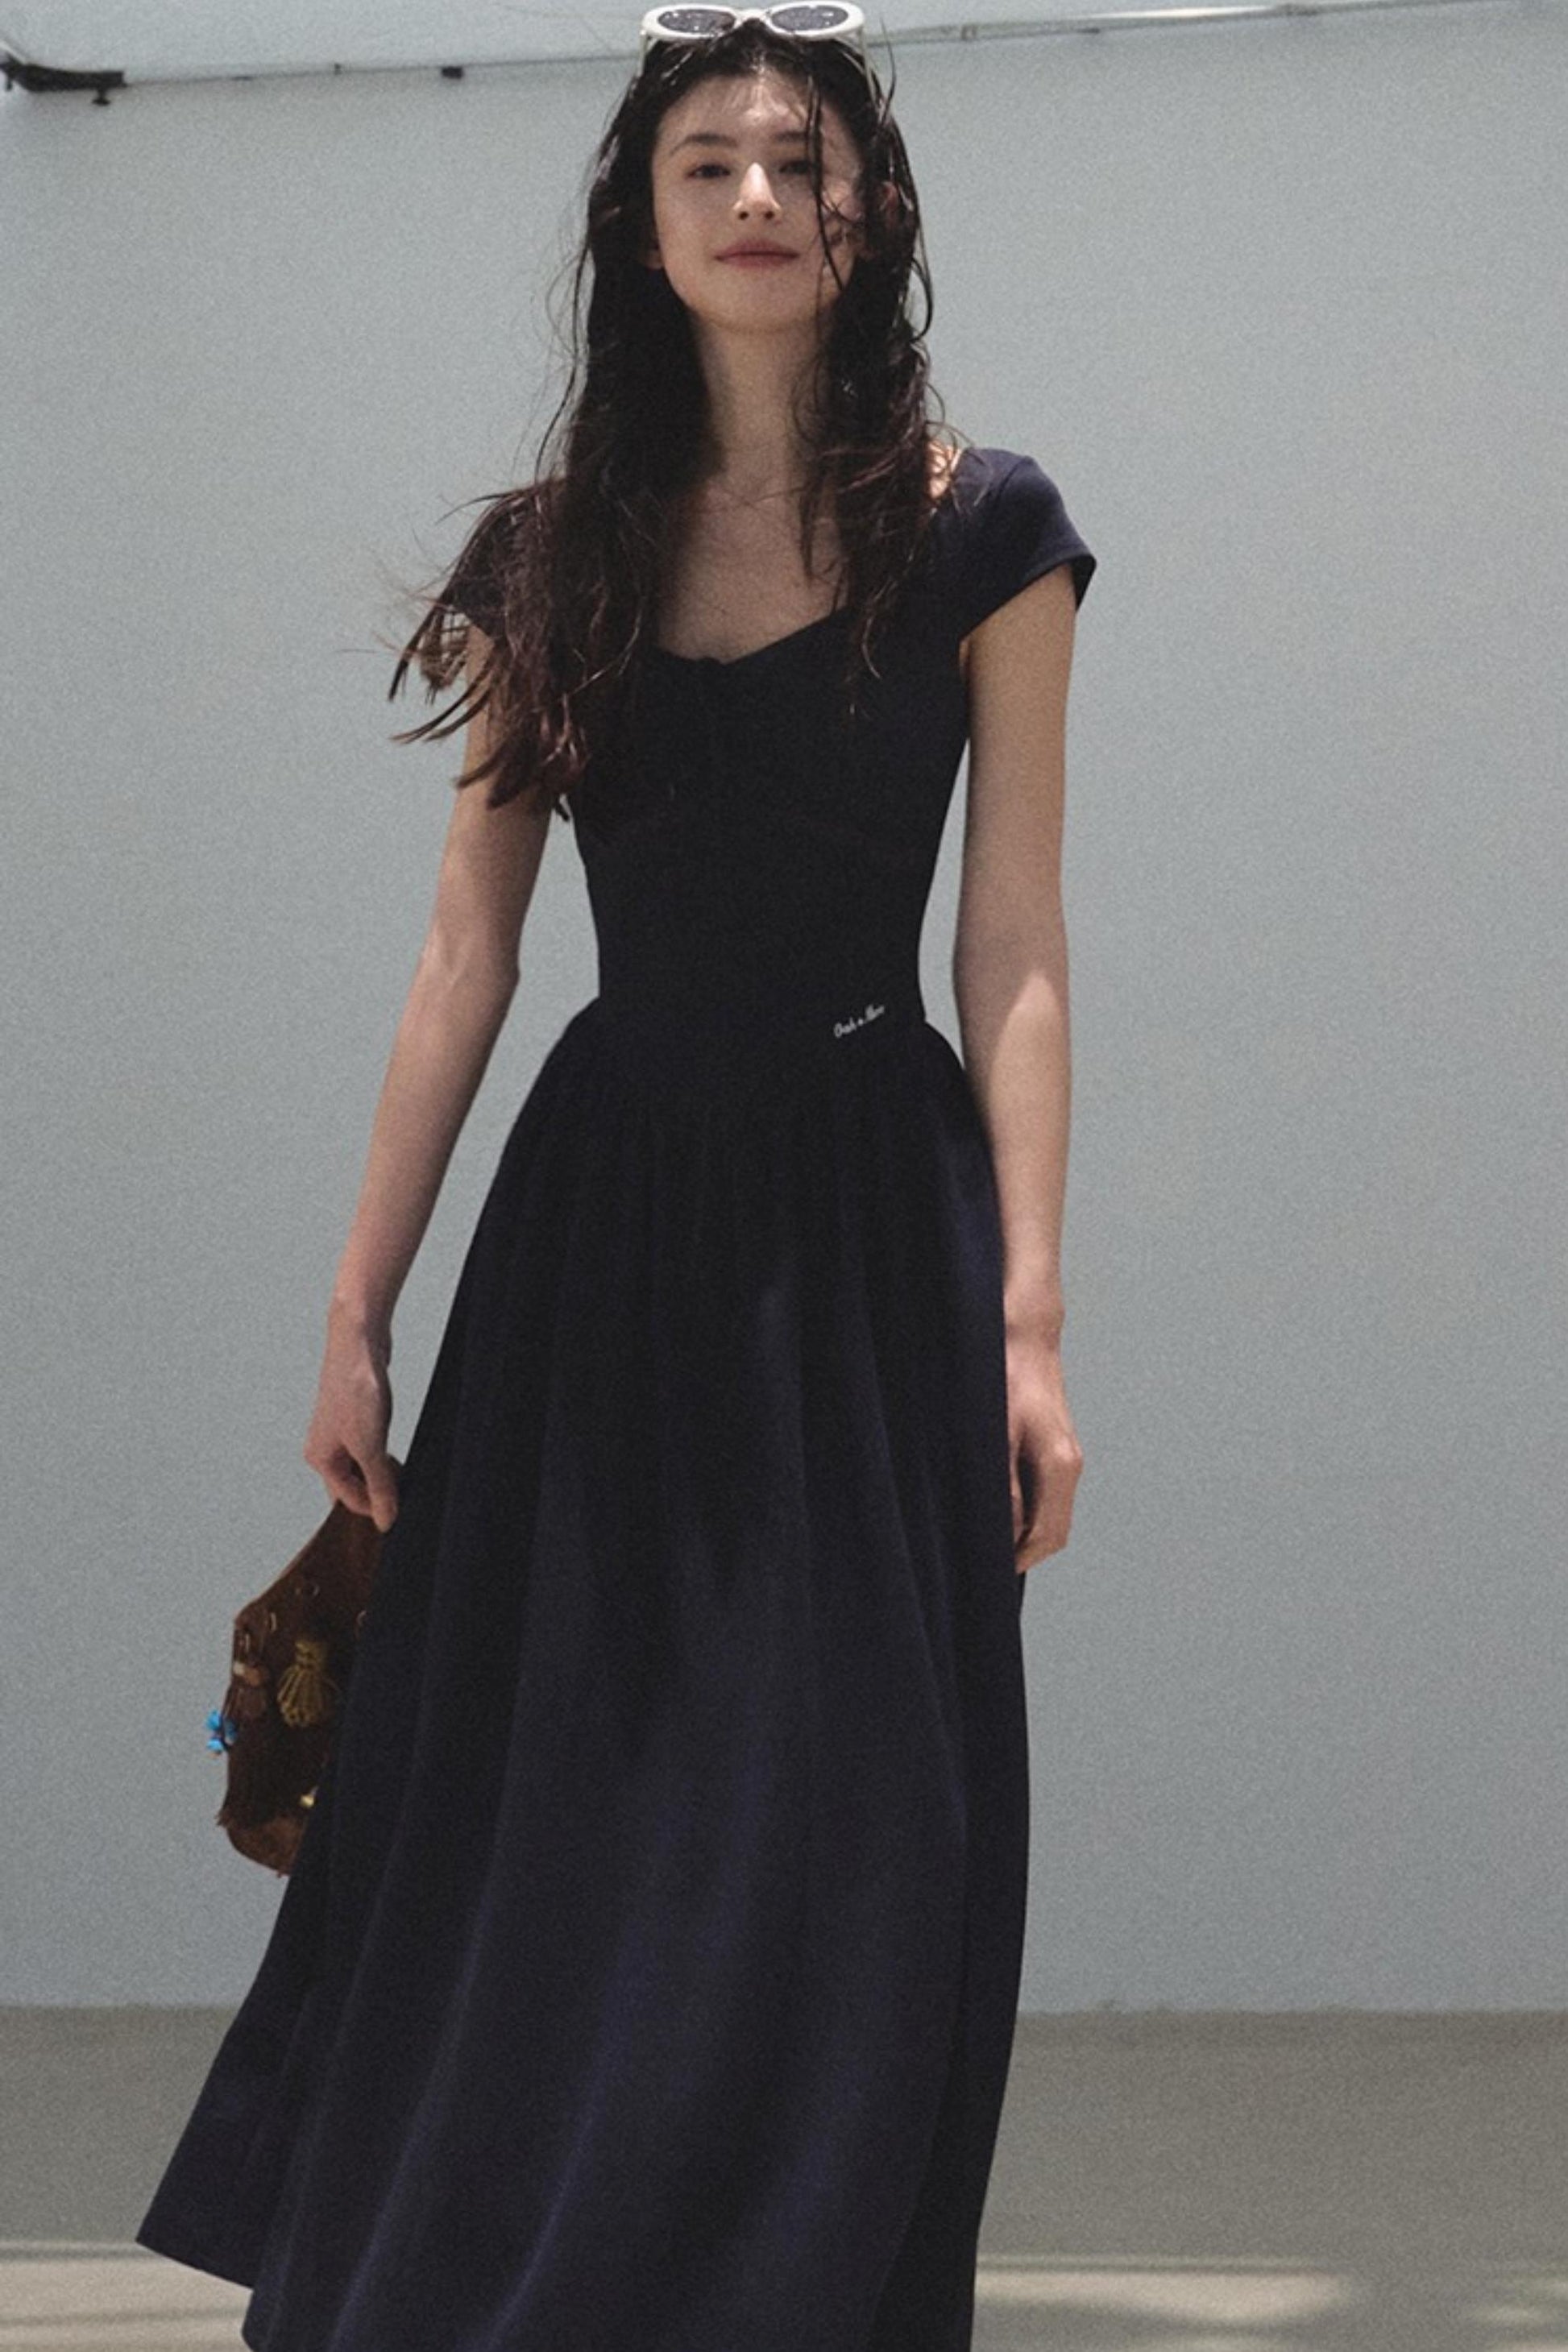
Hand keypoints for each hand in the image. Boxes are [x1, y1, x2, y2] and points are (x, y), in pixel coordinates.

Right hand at [303, 1308, 400, 1533]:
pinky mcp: (354, 1418)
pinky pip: (369, 1448)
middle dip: (379, 1490)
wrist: (359, 1342)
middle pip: (355, 1486)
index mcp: (320, 1460)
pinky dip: (383, 1453)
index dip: (378, 1508)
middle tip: (406, 1487)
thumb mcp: (371, 1445)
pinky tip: (397, 1448)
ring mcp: (338, 1433)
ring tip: (402, 1465)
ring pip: (363, 1467)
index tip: (405, 1510)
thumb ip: (379, 1485)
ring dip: (383, 1472)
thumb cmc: (356, 1390)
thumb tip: (386, 1520)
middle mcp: (324, 1448)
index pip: (350, 1501)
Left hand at [1006, 1332, 1082, 1571]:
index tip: (987, 1572)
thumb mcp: (996, 1433)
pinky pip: (1045, 1494)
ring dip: (1023, 1533)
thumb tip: (1004, 1528)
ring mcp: (1065, 1457)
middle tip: (984, 1563)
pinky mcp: (1055, 1447)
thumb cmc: (1006, 1376)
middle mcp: (1069, 1466)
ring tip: (985, 1538)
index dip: (1017, 1560)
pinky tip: (997, 1506)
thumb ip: (1003, 1485)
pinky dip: (1026, 1511)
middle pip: (1054, 1532)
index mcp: (1060, 1466)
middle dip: (1023, 1553)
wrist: (1023, 1335)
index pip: (1046, 1536)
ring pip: (1050, 1514)